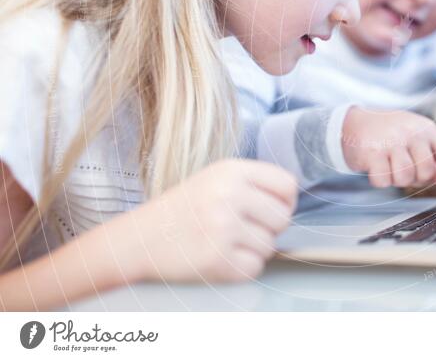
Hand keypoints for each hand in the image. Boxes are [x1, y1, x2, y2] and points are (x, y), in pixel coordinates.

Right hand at [120, 159, 296, 282]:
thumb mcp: (216, 179)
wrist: (138, 240)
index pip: (288, 185)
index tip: (270, 210)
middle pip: (283, 218)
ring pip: (270, 245)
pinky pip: (254, 268)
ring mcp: (223, 227)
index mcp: (231, 170)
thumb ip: (253, 184)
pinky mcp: (217, 259)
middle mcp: (229, 195)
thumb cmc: (183, 210)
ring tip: (225, 242)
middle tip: (243, 230)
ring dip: (253, 250)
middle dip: (269, 229)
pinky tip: (219, 258)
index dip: (285, 201)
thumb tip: (293, 201)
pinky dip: (241, 268)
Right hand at [341, 107, 435, 193]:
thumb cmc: (389, 134)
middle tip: (401, 166)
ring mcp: (392, 141)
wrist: (354, 122)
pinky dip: (379, 180)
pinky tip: (374, 165)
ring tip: (388, 164)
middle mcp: (412, 133)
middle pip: (426, 173)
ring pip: (405, 179)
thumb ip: (430, 158)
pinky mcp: (373, 152)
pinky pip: (383, 181)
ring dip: (395, 179)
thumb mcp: (413, 141)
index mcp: (427, 130)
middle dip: (415, 178)